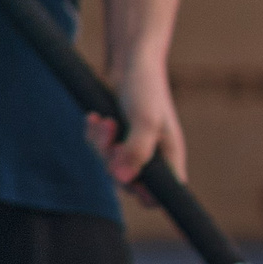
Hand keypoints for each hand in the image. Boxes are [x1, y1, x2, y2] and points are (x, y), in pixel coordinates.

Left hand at [86, 58, 183, 207]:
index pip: (164, 197)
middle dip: (114, 161)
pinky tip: (95, 118)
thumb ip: (136, 150)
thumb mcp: (145, 120)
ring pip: (110, 168)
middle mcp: (152, 159)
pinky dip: (93, 136)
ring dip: (101, 145)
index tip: (141, 192)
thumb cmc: (146, 89)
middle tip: (111, 132)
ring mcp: (133, 151)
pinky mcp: (116, 141)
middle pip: (129, 184)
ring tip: (103, 120)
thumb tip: (122, 179)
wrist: (132, 63)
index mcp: (169, 159)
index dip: (151, 200)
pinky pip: (98, 152)